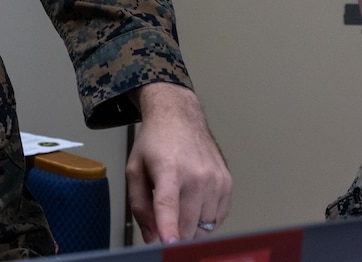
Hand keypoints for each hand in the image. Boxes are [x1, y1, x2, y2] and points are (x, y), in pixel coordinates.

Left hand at [125, 83, 231, 243]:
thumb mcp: (134, 169)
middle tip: (163, 220)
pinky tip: (193, 204)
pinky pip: (217, 219)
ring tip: (179, 204)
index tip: (169, 243)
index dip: (168, 228)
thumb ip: (139, 205)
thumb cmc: (156, 142)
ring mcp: (215, 179)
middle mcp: (196, 174)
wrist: (180, 117)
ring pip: (203, 228)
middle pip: (187, 226)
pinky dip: (204, 221)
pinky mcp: (227, 183)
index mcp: (168, 169)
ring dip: (190, 228)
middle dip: (173, 234)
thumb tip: (151, 235)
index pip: (169, 205)